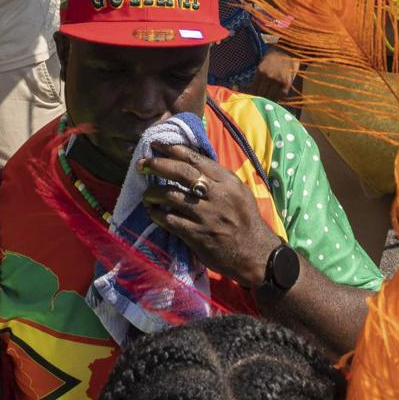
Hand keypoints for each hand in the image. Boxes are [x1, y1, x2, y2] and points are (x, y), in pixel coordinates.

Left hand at [139, 146, 283, 286]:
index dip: (173, 150)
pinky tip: (153, 213)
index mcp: (228, 182)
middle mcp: (217, 195)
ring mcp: (206, 215)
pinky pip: (170, 220)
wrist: (256, 254)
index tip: (157, 145)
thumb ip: (218, 178)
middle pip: (181, 173)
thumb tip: (192, 163)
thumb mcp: (239, 192)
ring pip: (172, 196)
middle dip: (158, 165)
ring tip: (146, 194)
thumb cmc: (246, 221)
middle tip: (142, 165)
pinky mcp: (197, 235)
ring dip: (153, 193)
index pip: (196, 160)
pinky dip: (158, 215)